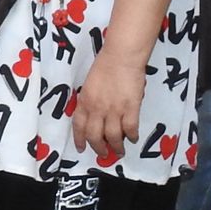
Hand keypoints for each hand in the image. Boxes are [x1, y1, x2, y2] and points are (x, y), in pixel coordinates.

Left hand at [68, 51, 146, 167]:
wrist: (122, 57)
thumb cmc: (106, 65)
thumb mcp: (90, 84)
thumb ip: (90, 100)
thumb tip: (95, 115)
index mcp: (85, 101)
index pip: (78, 126)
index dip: (79, 140)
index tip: (81, 148)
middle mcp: (97, 109)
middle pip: (95, 136)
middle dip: (99, 148)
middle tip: (103, 153)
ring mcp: (114, 110)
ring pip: (113, 136)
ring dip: (116, 147)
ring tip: (119, 151)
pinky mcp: (130, 109)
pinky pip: (130, 129)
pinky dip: (131, 136)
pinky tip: (132, 138)